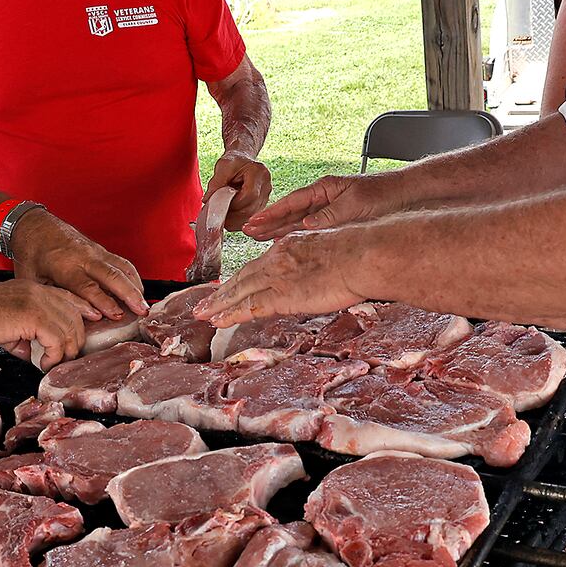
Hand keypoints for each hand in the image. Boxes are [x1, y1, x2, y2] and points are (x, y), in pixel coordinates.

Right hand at [0, 279, 89, 369]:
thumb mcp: (7, 325)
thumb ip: (24, 335)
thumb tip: (30, 353)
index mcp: (34, 290)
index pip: (68, 296)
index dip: (84, 308)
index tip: (94, 317)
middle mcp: (40, 292)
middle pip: (74, 315)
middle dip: (75, 339)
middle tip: (65, 357)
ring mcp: (38, 302)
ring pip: (70, 328)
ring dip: (65, 351)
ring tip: (52, 363)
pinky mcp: (34, 316)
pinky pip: (57, 340)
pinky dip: (54, 356)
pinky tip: (43, 363)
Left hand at [9, 210, 147, 319]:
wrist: (33, 225)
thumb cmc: (30, 254)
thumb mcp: (30, 279)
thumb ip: (48, 297)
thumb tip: (61, 322)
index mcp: (64, 266)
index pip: (88, 287)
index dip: (103, 302)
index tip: (116, 315)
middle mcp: (83, 257)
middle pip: (111, 275)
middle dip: (129, 294)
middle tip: (141, 311)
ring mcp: (94, 251)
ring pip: (121, 267)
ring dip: (135, 286)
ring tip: (145, 305)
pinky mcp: (99, 249)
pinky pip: (120, 262)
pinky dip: (132, 276)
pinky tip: (138, 290)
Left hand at [193, 229, 361, 327]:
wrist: (363, 255)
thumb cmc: (359, 252)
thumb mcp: (329, 247)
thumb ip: (315, 260)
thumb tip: (318, 270)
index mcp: (289, 245)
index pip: (259, 265)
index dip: (242, 278)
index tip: (230, 286)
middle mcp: (277, 258)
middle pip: (242, 277)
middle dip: (221, 292)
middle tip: (203, 303)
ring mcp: (278, 276)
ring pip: (239, 292)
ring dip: (218, 304)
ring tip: (202, 314)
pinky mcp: (283, 295)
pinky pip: (250, 307)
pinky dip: (231, 315)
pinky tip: (218, 321)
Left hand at [208, 153, 271, 229]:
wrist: (242, 161)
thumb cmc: (233, 162)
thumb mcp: (222, 167)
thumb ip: (216, 183)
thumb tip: (207, 201)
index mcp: (258, 173)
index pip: (250, 195)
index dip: (234, 204)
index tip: (220, 207)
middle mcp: (266, 186)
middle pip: (252, 208)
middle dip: (234, 216)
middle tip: (218, 218)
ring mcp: (266, 196)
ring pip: (253, 216)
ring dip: (236, 222)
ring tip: (222, 220)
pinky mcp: (262, 205)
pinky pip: (251, 218)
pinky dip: (239, 222)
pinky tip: (229, 221)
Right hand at [242, 174, 378, 240]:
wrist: (405, 196)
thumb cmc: (382, 195)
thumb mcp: (354, 205)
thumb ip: (328, 216)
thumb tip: (305, 226)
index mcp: (324, 189)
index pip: (292, 202)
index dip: (272, 213)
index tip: (254, 221)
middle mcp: (323, 199)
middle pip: (290, 212)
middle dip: (268, 222)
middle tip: (247, 231)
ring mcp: (328, 211)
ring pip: (298, 222)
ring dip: (278, 230)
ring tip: (257, 238)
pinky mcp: (336, 223)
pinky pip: (310, 230)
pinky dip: (296, 237)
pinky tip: (284, 243)